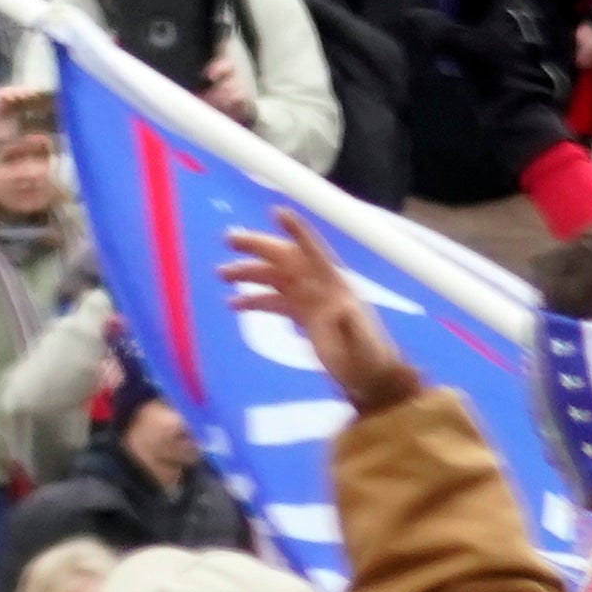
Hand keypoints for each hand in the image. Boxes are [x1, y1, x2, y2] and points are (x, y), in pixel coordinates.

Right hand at [227, 218, 418, 409]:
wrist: (369, 378)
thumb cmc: (367, 359)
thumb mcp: (360, 345)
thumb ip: (349, 327)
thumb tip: (338, 310)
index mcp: (336, 286)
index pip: (314, 252)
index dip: (296, 232)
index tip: (276, 212)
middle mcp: (320, 287)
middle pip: (286, 259)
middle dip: (259, 246)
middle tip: (229, 238)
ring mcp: (310, 300)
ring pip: (275, 278)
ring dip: (249, 273)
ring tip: (222, 273)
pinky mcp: (302, 316)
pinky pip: (274, 301)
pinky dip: (254, 300)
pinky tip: (233, 303)